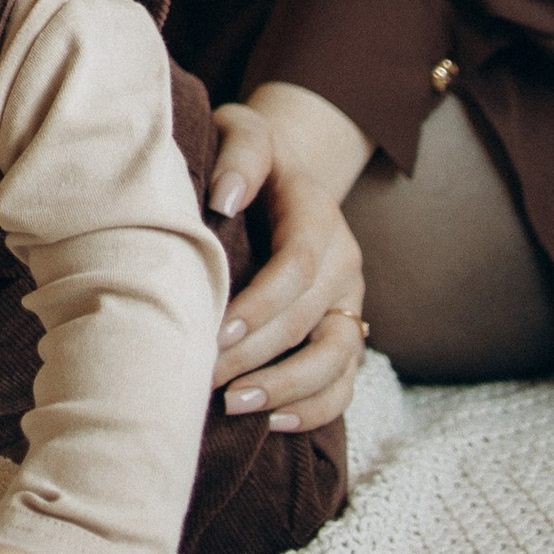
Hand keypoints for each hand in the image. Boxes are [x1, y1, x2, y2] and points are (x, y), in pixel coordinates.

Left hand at [208, 82, 370, 432]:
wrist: (282, 175)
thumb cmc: (247, 157)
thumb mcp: (244, 132)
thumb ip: (240, 154)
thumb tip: (225, 199)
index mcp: (319, 215)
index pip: (299, 266)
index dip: (260, 304)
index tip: (216, 329)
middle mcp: (344, 263)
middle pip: (310, 321)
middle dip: (258, 355)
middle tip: (205, 376)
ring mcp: (349, 303)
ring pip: (337, 361)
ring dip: (288, 390)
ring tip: (236, 405)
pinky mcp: (344, 332)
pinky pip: (343, 383)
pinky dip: (313, 408)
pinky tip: (270, 421)